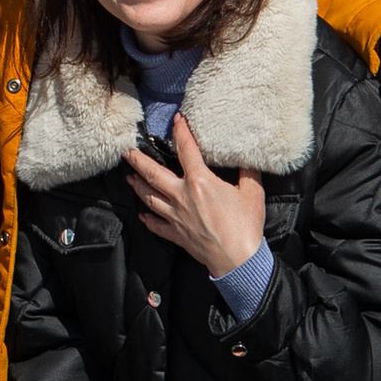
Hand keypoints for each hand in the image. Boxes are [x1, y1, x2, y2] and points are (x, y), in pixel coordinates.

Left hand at [123, 114, 264, 276]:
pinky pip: (155, 225)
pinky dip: (147, 218)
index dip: (180, 132)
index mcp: (200, 182)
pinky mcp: (175, 234)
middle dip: (138, 161)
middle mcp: (182, 196)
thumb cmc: (245, 226)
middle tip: (128, 152)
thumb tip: (247, 157)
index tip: (176, 120)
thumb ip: (247, 171)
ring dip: (138, 186)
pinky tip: (142, 214)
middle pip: (153, 174)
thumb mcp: (252, 192)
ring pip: (149, 197)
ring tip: (130, 178)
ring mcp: (175, 216)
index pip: (186, 150)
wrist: (237, 259)